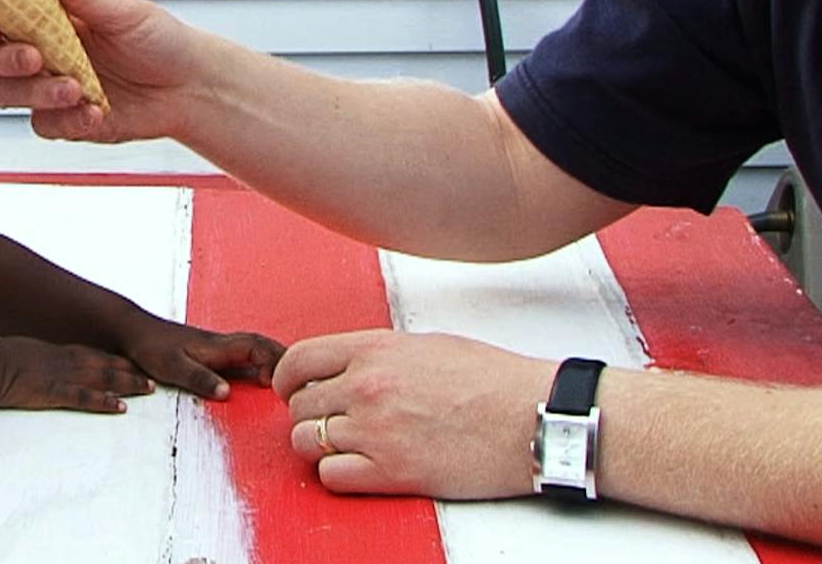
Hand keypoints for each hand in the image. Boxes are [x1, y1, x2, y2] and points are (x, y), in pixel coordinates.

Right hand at [0, 0, 198, 141]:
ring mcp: (49, 87)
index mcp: (48, 17)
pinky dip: (66, 121)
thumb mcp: (122, 11)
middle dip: (6, 60)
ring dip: (38, 92)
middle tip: (36, 59)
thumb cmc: (159, 39)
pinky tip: (95, 112)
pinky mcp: (64, 120)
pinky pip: (43, 126)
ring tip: (78, 89)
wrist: (190, 87)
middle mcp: (42, 51)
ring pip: (9, 95)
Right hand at [0, 337, 156, 413]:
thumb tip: (44, 366)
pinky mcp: (56, 392)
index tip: (137, 364)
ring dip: (128, 383)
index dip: (119, 360)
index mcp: (61, 352)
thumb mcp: (26, 355)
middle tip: (153, 378)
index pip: (98, 355)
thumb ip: (41, 361)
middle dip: (133, 371)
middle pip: (108, 365)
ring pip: (104, 378)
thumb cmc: (2, 361)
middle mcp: (69, 361)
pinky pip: (86, 398)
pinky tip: (120, 407)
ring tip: (148, 389)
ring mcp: (64, 376)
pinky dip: (105, 401)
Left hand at [119, 318, 282, 399]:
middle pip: (264, 347)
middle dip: (286, 360)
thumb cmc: (152, 348)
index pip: (258, 348)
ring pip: (257, 351)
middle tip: (304, 381)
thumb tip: (226, 393)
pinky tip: (263, 381)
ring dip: (275, 362)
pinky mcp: (213, 356)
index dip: (276, 362)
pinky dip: (261, 366)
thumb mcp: (173, 367)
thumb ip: (199, 379)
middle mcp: (224, 345)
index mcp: (219, 345)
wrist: (134, 333)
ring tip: (291, 382)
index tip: (281, 384)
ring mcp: (220, 350)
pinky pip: (246, 358)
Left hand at [276, 329, 550, 497]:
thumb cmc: (492, 381)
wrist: (533, 418)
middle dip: (310, 413)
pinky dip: (338, 474)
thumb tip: (348, 367)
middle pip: (300, 405)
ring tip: (347, 445)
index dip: (288, 378)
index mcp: (375, 350)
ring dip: (319, 445)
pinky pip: (331, 476)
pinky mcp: (392, 473)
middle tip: (332, 420)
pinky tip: (362, 467)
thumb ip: (379, 355)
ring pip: (306, 441)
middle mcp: (367, 387)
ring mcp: (376, 431)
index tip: (293, 389)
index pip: (299, 359)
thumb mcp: (427, 345)